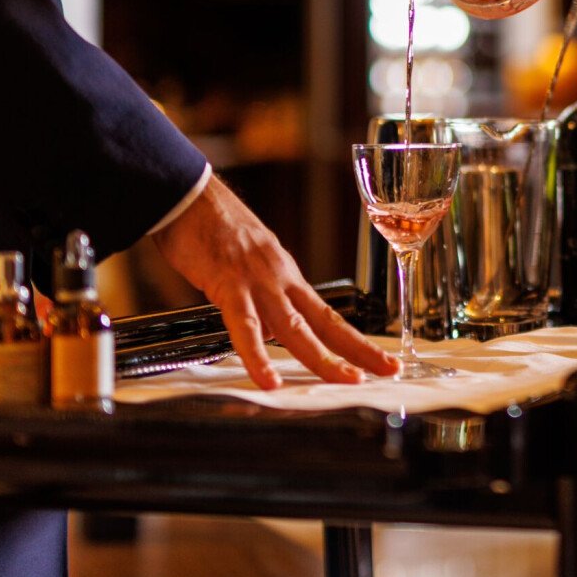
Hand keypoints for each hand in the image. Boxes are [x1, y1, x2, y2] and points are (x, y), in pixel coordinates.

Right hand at [151, 176, 398, 387]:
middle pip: (325, 323)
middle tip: (386, 373)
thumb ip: (258, 299)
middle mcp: (280, 279)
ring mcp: (258, 282)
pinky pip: (243, 327)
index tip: (381, 361)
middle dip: (358, 352)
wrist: (189, 195)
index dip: (356, 342)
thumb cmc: (211, 227)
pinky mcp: (229, 284)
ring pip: (295, 329)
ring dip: (322, 359)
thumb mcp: (247, 264)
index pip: (329, 316)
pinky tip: (268, 380)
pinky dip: (257, 356)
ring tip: (345, 382)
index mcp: (286, 276)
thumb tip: (263, 332)